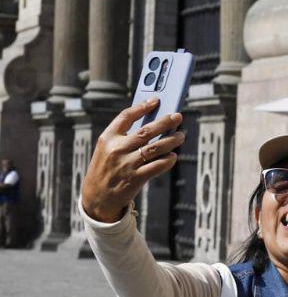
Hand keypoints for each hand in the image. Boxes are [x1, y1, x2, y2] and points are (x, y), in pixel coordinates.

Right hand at [80, 99, 184, 222]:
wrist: (97, 196)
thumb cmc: (106, 168)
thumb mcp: (107, 149)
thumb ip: (124, 137)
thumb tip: (152, 123)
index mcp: (108, 138)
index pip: (126, 116)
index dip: (142, 107)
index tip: (156, 101)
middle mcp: (117, 149)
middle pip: (146, 131)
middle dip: (165, 122)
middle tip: (178, 116)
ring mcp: (126, 164)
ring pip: (155, 148)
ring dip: (171, 140)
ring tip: (181, 136)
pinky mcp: (135, 178)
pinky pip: (157, 166)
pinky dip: (168, 160)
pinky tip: (174, 155)